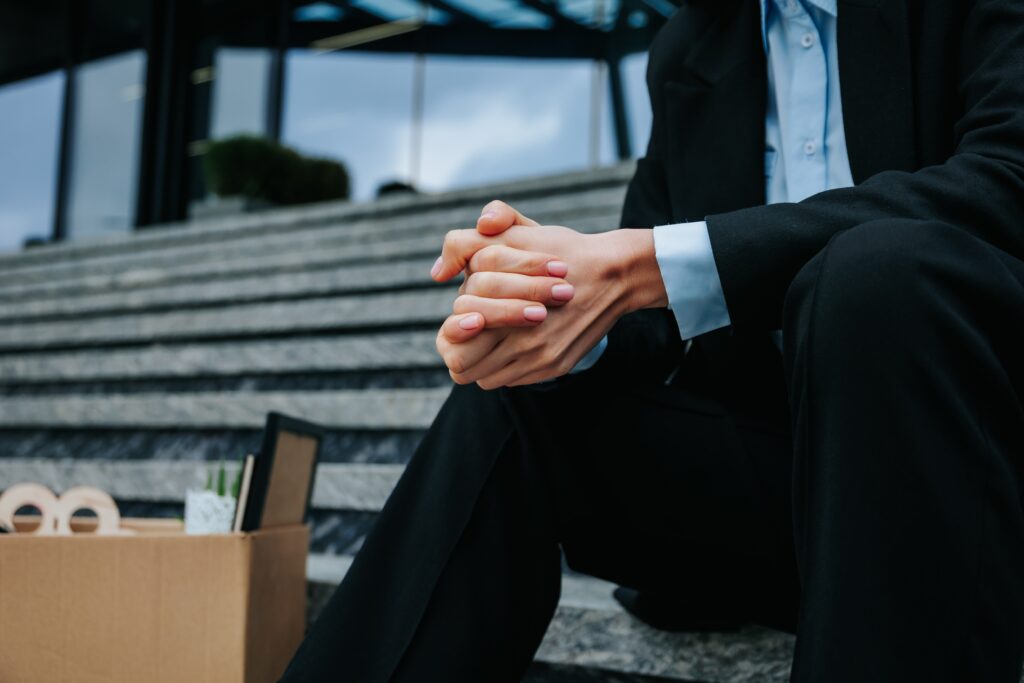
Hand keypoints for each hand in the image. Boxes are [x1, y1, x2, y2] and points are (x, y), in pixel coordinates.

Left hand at [433, 223, 667, 387]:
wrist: (615, 273)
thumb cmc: (562, 250)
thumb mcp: (514, 235)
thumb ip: (466, 243)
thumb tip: (438, 273)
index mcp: (504, 310)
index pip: (452, 345)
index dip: (450, 333)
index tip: (463, 318)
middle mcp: (521, 342)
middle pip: (464, 369)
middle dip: (461, 350)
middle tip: (470, 332)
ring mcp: (540, 359)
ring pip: (487, 379)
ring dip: (484, 360)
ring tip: (492, 336)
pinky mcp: (556, 366)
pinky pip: (514, 380)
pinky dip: (508, 366)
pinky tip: (515, 342)